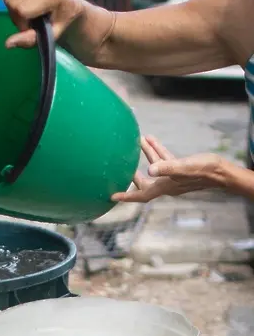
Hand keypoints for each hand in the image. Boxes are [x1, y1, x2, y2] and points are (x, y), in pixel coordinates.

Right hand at [0, 0, 84, 48]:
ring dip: (13, 8)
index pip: (21, 9)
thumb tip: (7, 44)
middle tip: (29, 20)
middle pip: (11, 1)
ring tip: (27, 11)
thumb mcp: (49, 36)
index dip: (22, 23)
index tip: (32, 28)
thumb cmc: (59, 22)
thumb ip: (29, 40)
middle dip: (16, 16)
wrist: (68, 6)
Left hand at [111, 136, 227, 202]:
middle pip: (144, 183)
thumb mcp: (183, 167)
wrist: (223, 172)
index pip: (141, 195)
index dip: (126, 196)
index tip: (112, 196)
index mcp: (164, 187)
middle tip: (120, 168)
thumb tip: (150, 170)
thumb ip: (166, 167)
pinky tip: (151, 139)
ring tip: (137, 140)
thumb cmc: (205, 171)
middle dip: (132, 175)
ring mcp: (174, 177)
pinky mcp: (181, 169)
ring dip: (145, 154)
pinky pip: (165, 159)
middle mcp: (167, 184)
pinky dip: (157, 150)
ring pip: (155, 166)